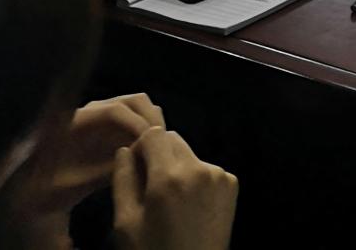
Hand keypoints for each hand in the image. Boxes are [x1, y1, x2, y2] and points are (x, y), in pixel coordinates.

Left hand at [19, 95, 164, 216]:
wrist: (36, 195)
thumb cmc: (50, 190)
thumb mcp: (77, 183)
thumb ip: (109, 168)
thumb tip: (142, 153)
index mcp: (77, 121)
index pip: (116, 111)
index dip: (138, 124)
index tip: (152, 143)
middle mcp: (91, 111)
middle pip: (133, 101)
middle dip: (150, 120)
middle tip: (161, 144)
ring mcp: (101, 116)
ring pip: (138, 107)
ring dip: (151, 122)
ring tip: (157, 146)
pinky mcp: (109, 125)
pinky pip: (135, 118)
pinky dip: (146, 128)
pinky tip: (149, 148)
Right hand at [110, 129, 236, 249]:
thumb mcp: (126, 223)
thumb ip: (123, 180)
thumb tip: (126, 150)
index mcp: (169, 177)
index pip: (154, 134)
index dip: (141, 147)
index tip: (135, 168)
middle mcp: (199, 168)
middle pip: (174, 140)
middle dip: (159, 156)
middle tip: (150, 188)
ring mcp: (220, 175)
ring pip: (190, 155)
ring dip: (177, 168)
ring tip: (170, 202)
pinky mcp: (232, 185)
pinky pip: (207, 170)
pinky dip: (195, 179)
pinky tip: (189, 206)